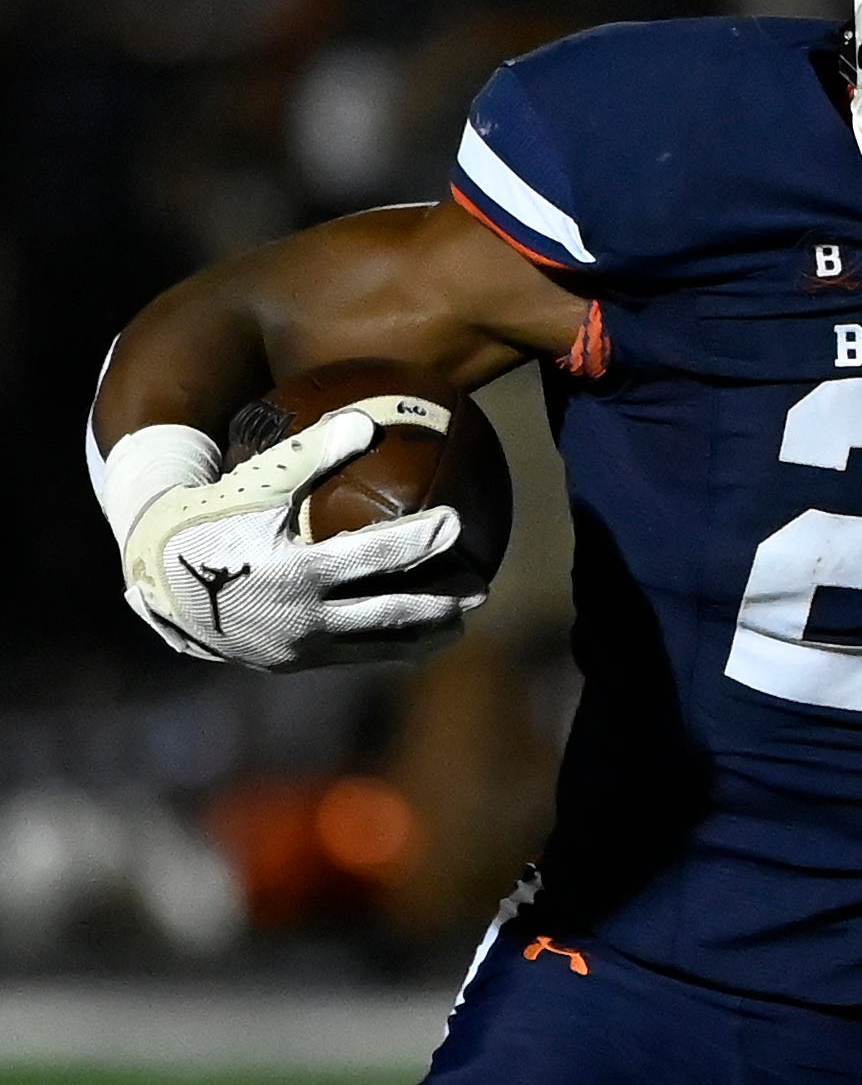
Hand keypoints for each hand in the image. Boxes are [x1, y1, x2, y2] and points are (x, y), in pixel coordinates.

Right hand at [122, 409, 479, 669]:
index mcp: (296, 572)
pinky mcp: (293, 662)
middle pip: (390, 612)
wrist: (157, 577)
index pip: (374, 556)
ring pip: (377, 644)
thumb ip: (312, 453)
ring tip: (460, 622)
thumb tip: (366, 422)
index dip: (420, 540)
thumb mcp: (256, 482)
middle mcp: (302, 617)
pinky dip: (388, 647)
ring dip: (423, 633)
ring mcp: (299, 648)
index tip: (457, 522)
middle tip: (481, 587)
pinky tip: (417, 637)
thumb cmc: (212, 517)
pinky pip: (353, 655)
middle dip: (441, 601)